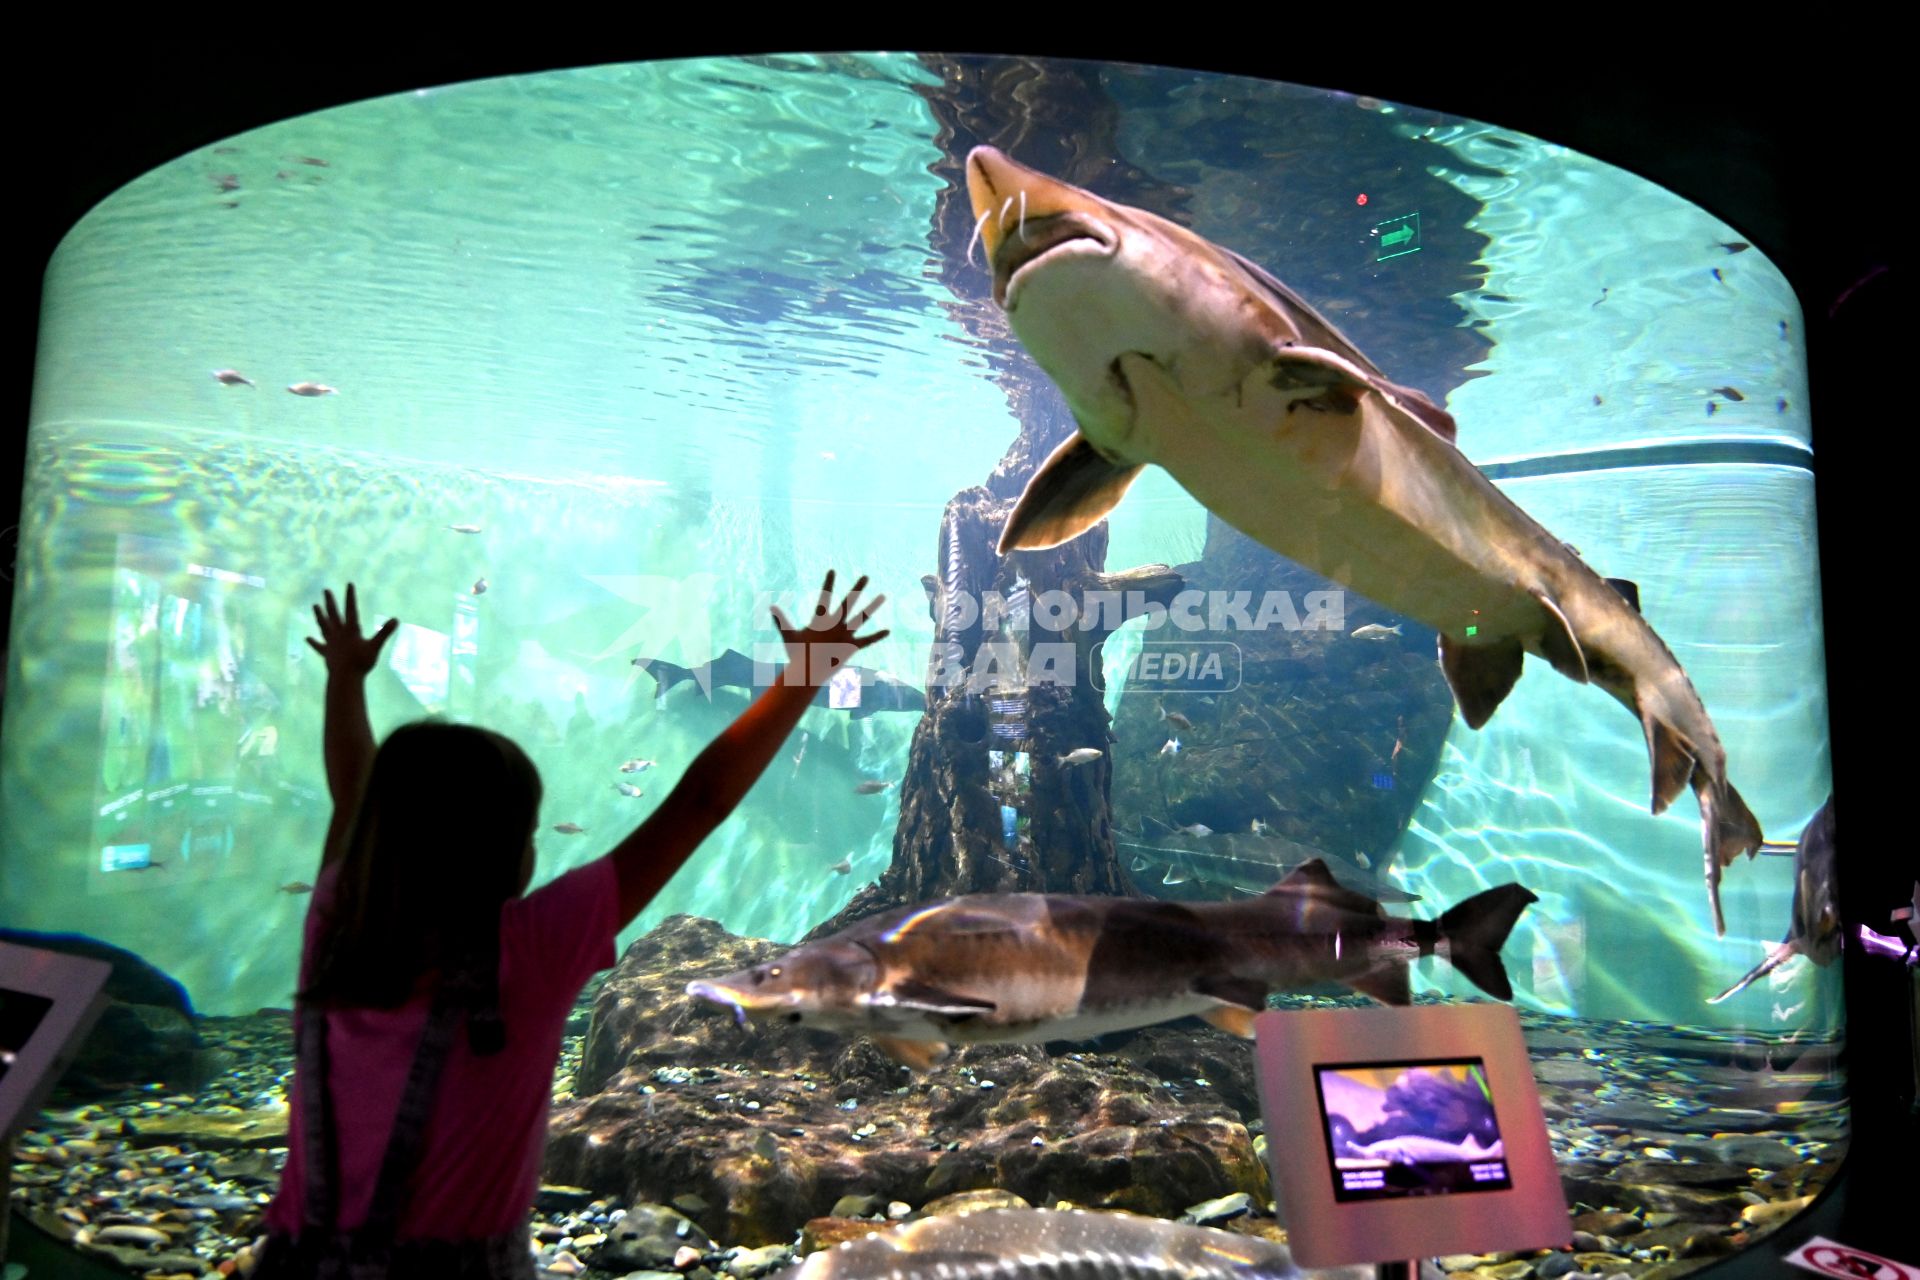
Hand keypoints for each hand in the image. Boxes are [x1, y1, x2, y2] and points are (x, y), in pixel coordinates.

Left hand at [307, 584, 398, 676]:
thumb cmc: (361, 662)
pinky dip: (313, 642)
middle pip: (333, 614)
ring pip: (324, 626)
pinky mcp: (326, 653)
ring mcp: (331, 643)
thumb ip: (384, 632)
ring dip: (319, 616)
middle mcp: (338, 633)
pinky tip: (307, 638)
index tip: (349, 584)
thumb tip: (396, 619)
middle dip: (330, 602)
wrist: (345, 678)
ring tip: (314, 606)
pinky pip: (319, 646)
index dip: (350, 597)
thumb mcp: (375, 647)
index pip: (351, 609)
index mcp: (350, 630)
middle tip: (325, 590)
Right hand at [770, 571, 888, 685]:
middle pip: (849, 603)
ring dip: (873, 606)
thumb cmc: (797, 655)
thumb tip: (770, 607)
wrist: (807, 674)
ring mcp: (845, 636)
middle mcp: (835, 625)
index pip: (825, 597)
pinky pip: (867, 641)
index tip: (832, 570)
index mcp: (821, 620)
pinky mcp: (851, 648)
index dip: (828, 583)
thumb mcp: (789, 636)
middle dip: (857, 588)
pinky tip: (888, 631)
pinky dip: (877, 636)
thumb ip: (781, 621)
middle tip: (866, 576)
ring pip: (862, 618)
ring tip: (883, 596)